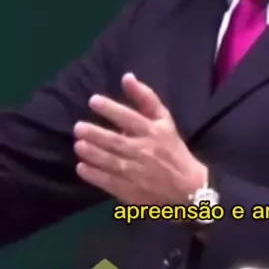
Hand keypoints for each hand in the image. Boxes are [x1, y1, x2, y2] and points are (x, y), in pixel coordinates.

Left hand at [73, 73, 206, 204]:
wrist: (188, 188)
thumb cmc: (173, 150)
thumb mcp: (164, 120)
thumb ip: (146, 98)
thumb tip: (126, 77)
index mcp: (154, 132)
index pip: (131, 118)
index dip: (111, 109)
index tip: (93, 100)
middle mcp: (145, 151)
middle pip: (117, 142)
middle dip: (96, 134)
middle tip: (78, 127)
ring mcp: (137, 173)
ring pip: (111, 162)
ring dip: (93, 154)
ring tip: (78, 145)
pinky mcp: (131, 191)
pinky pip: (109, 182)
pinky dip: (94, 176)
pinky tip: (82, 168)